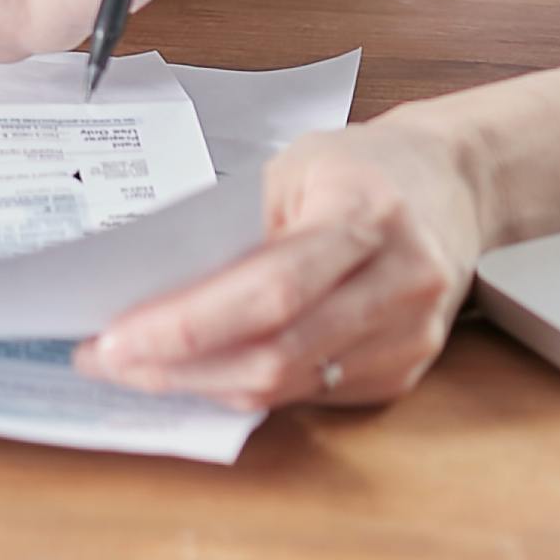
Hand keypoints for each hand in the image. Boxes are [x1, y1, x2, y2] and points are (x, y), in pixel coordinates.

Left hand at [75, 116, 487, 409]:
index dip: (188, 324)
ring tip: (140, 368)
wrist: (453, 183)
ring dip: (204, 385)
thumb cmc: (362, 165)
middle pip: (276, 353)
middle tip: (107, 361)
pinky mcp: (403, 370)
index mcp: (367, 215)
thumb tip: (153, 290)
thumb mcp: (293, 166)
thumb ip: (236, 228)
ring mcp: (409, 337)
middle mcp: (399, 283)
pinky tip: (203, 370)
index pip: (270, 289)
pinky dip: (247, 387)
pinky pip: (309, 393)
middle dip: (180, 367)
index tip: (115, 338)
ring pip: (288, 386)